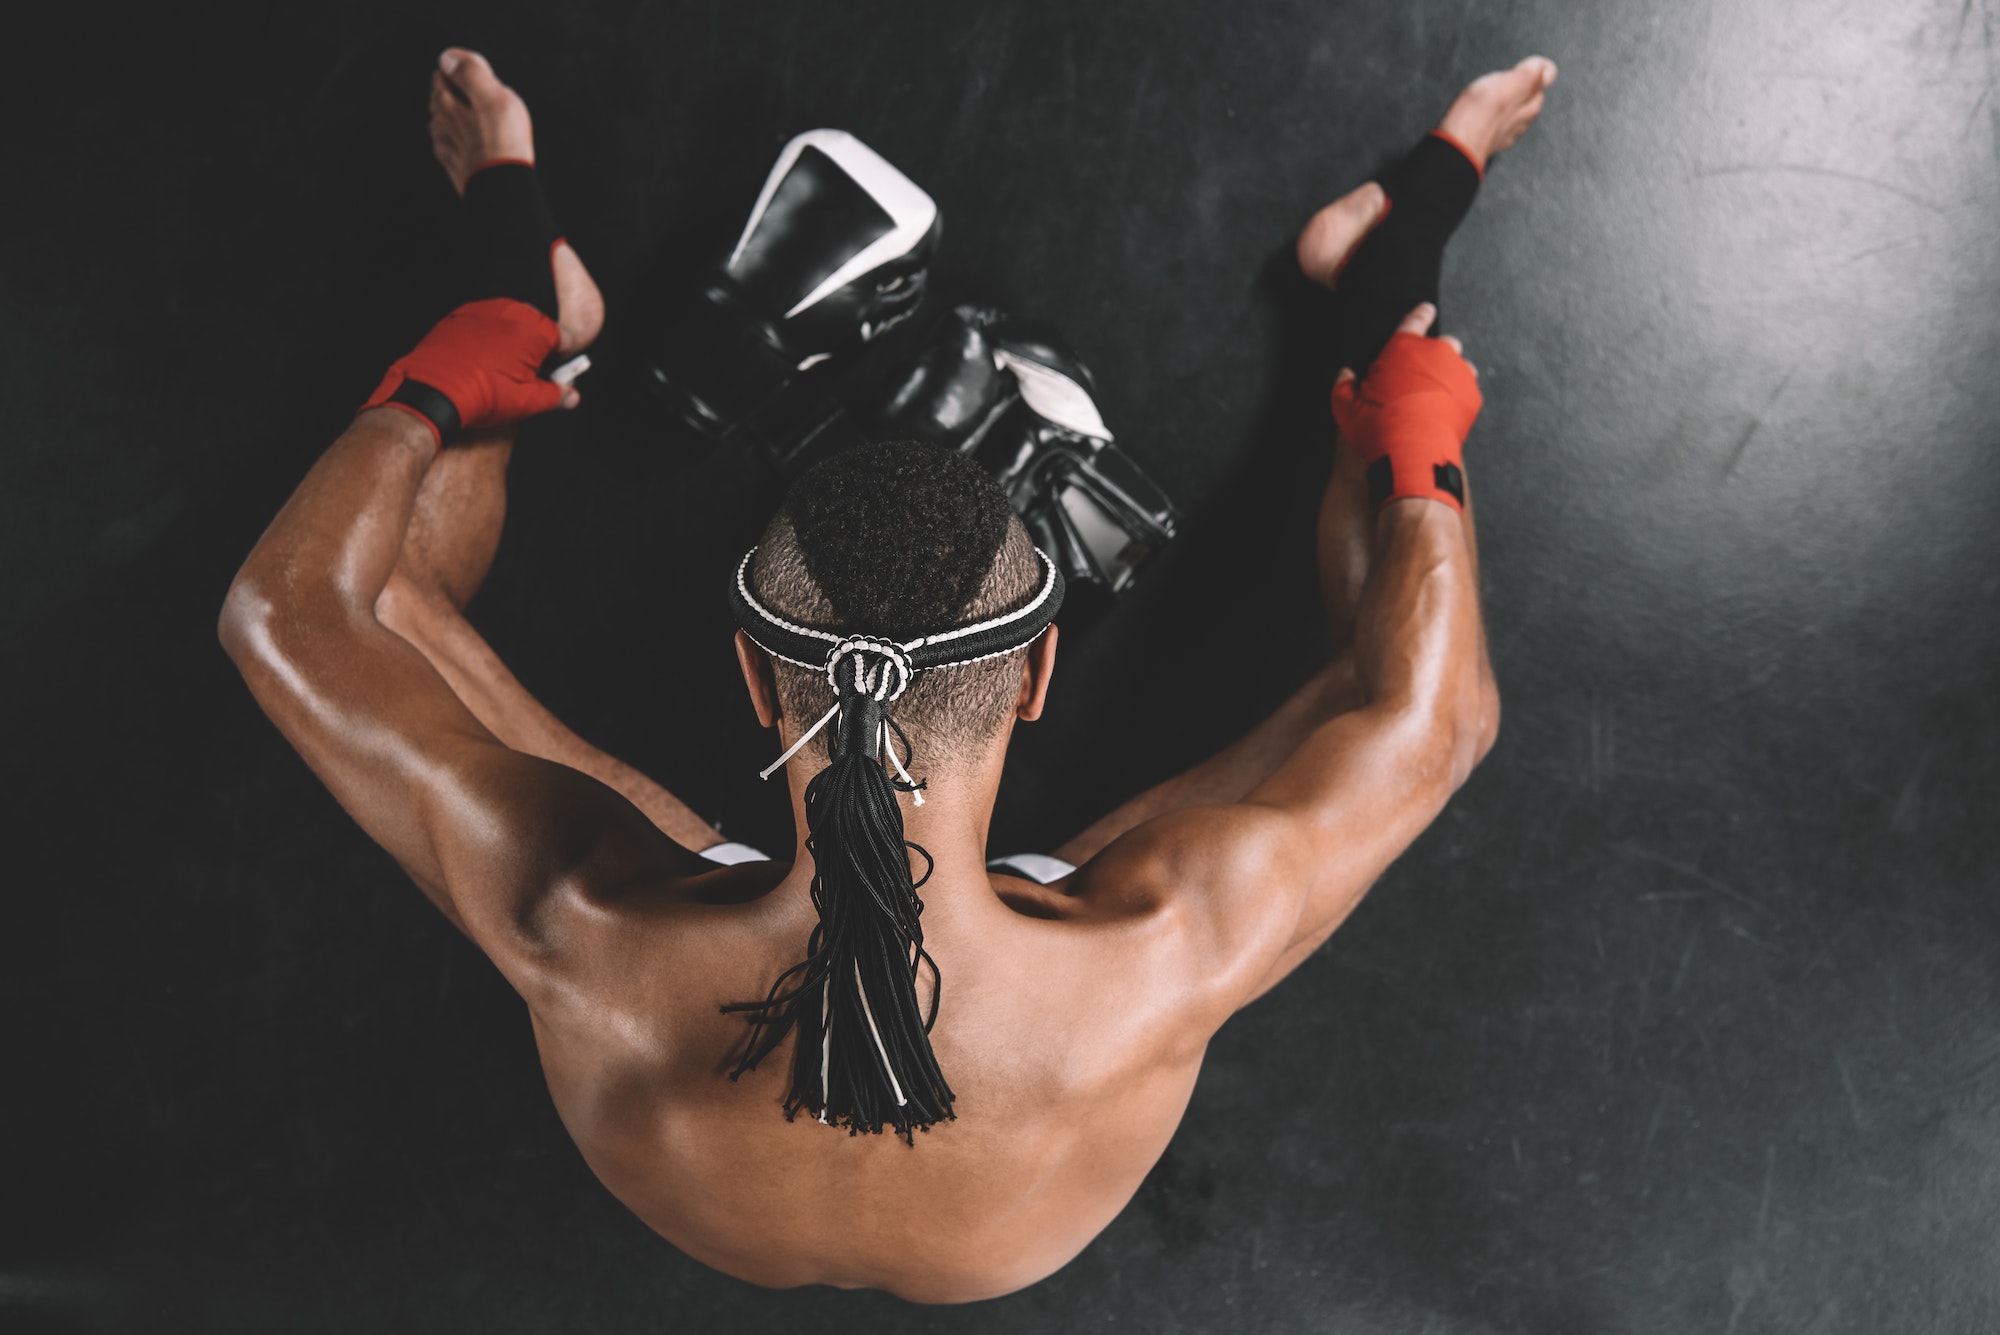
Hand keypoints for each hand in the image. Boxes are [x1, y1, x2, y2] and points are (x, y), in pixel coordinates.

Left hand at [364, 298, 578, 446]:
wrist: (434, 390)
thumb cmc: (482, 393)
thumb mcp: (527, 402)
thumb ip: (556, 395)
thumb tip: (571, 396)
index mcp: (534, 330)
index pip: (562, 337)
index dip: (561, 357)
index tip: (554, 371)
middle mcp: (511, 312)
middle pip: (535, 325)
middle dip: (534, 346)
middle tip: (524, 374)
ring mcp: (483, 310)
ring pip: (508, 321)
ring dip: (509, 339)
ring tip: (497, 368)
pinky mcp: (460, 315)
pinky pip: (483, 322)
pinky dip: (485, 336)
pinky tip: (478, 360)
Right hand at [1331, 303, 1481, 465]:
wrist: (1414, 455)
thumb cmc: (1377, 427)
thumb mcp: (1345, 406)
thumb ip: (1344, 385)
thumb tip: (1345, 376)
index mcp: (1403, 348)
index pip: (1414, 320)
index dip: (1420, 314)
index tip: (1427, 309)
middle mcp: (1436, 353)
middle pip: (1443, 343)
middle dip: (1434, 355)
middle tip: (1419, 376)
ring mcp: (1458, 373)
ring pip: (1460, 366)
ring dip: (1449, 375)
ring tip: (1433, 397)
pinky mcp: (1472, 397)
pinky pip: (1468, 390)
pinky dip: (1458, 398)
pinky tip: (1443, 413)